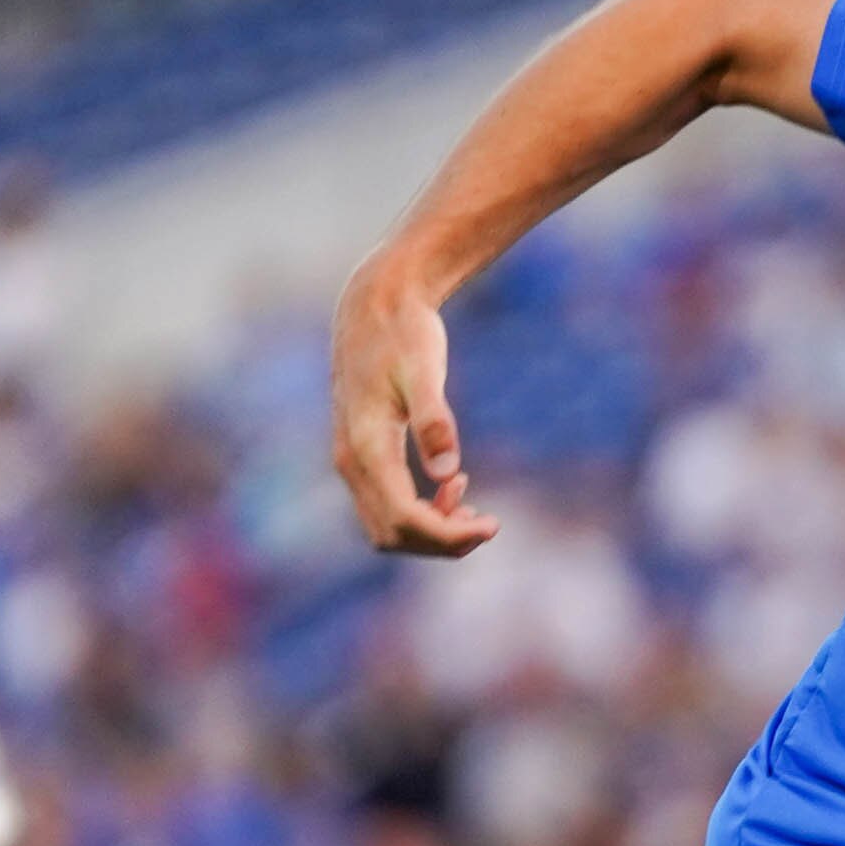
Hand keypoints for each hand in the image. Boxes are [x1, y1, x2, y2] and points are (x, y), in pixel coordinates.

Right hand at [331, 264, 496, 556]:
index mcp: (366, 448)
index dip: (449, 536)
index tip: (494, 524)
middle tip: (489, 521)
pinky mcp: (361, 453)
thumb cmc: (404, 334)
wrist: (373, 305)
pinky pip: (386, 504)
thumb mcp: (424, 371)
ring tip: (473, 505)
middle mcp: (350, 461)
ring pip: (386, 525)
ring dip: (432, 529)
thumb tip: (447, 474)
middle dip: (442, 541)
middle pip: (393, 534)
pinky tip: (454, 483)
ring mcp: (351, 459)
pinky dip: (421, 510)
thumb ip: (435, 421)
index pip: (405, 519)